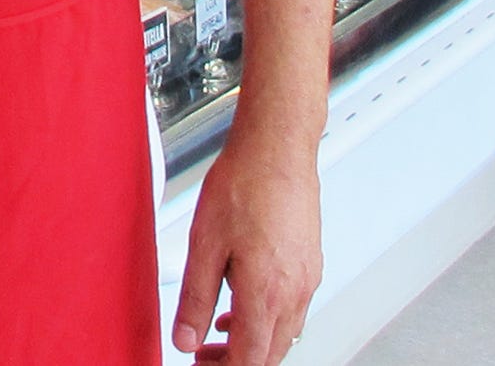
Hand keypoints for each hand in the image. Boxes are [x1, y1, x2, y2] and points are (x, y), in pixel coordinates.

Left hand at [173, 130, 322, 364]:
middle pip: (271, 353)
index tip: (200, 365)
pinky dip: (266, 319)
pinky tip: (241, 305)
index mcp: (267, 293)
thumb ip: (194, 298)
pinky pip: (291, 309)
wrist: (277, 150)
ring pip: (284, 334)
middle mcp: (295, 292)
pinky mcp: (310, 265)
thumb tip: (184, 338)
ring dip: (252, 342)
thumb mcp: (203, 245)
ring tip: (216, 335)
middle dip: (237, 362)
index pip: (251, 360)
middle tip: (203, 357)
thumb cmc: (243, 187)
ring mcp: (307, 279)